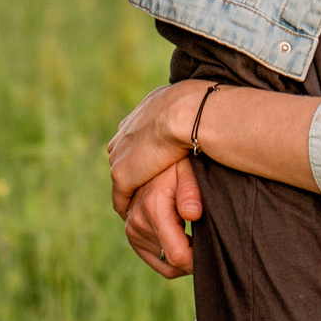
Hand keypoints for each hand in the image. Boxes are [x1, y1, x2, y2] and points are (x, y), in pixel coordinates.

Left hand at [106, 80, 207, 211]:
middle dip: (133, 169)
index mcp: (141, 114)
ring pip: (121, 176)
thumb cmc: (199, 108)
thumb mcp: (190, 103)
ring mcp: (121, 154)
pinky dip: (127, 207)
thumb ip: (185, 110)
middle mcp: (125, 132)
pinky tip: (136, 217)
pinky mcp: (122, 175)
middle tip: (147, 186)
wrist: (188, 114)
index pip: (135, 136)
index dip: (144, 151)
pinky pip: (121, 198)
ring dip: (131, 189)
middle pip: (123, 155)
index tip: (153, 162)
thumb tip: (198, 107)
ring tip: (143, 206)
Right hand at [121, 159, 203, 278]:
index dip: (197, 262)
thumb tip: (192, 214)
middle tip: (209, 242)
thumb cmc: (177, 161)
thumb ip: (191, 191)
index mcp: (154, 209)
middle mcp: (138, 222)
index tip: (213, 253)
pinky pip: (154, 259)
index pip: (178, 256)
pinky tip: (185, 240)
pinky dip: (171, 255)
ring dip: (182, 256)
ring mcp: (131, 229)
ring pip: (164, 263)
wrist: (153, 152)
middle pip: (172, 263)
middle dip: (192, 258)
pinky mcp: (131, 232)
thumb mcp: (188, 169)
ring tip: (197, 237)